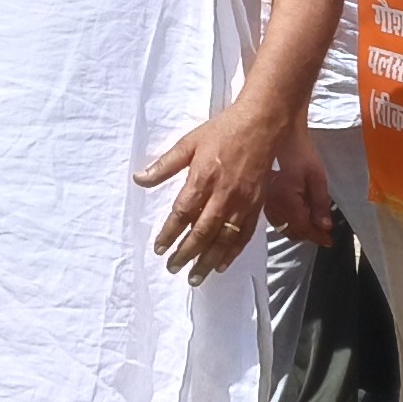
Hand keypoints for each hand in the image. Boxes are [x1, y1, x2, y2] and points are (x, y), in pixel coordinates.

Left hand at [137, 102, 284, 279]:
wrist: (262, 124)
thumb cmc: (224, 131)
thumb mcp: (189, 143)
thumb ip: (165, 165)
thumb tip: (140, 179)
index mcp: (203, 178)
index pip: (182, 214)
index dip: (169, 233)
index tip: (159, 248)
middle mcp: (223, 195)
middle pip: (202, 232)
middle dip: (186, 254)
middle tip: (173, 268)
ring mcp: (242, 202)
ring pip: (224, 239)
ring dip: (208, 260)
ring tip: (196, 277)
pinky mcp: (256, 205)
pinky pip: (244, 235)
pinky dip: (232, 252)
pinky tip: (221, 264)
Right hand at [266, 123, 333, 245]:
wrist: (282, 138)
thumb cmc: (301, 154)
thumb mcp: (317, 178)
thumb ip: (320, 204)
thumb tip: (324, 227)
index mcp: (287, 202)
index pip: (303, 228)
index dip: (317, 237)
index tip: (329, 241)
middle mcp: (273, 206)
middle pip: (292, 231)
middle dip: (308, 234)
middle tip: (323, 231)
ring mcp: (266, 204)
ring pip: (283, 227)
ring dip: (299, 229)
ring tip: (313, 224)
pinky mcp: (264, 199)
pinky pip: (277, 219)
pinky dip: (289, 222)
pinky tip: (299, 215)